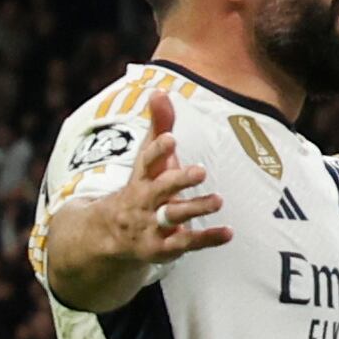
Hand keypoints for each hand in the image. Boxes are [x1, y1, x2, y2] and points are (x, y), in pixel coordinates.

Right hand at [42, 86, 227, 294]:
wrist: (110, 234)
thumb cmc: (140, 187)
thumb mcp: (148, 159)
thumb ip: (158, 126)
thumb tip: (160, 91)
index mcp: (141, 177)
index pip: (146, 161)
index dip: (157, 149)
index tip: (171, 137)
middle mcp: (144, 201)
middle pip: (159, 189)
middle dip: (178, 180)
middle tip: (201, 171)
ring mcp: (151, 225)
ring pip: (172, 216)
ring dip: (194, 208)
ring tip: (219, 200)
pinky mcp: (162, 247)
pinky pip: (185, 243)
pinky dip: (207, 238)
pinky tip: (229, 232)